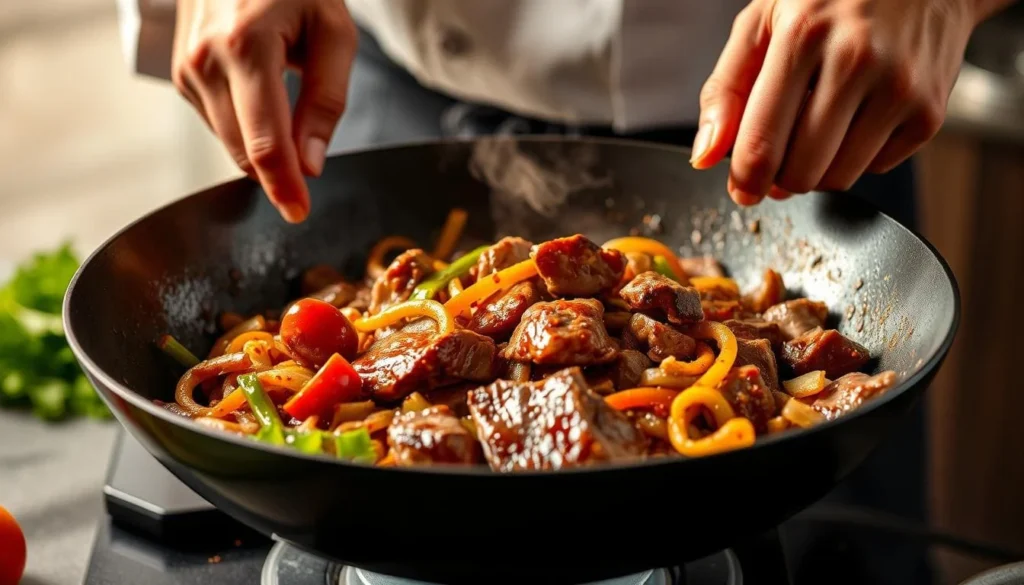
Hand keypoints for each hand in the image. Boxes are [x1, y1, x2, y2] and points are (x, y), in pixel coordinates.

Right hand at [172, 0, 358, 221]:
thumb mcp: (333, 32)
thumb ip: (326, 100)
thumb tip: (312, 163)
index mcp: (247, 47)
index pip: (265, 141)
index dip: (284, 185)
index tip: (298, 212)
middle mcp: (206, 61)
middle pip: (243, 151)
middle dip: (280, 169)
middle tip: (311, 162)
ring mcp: (186, 69)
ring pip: (229, 144)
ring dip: (263, 144)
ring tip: (285, 94)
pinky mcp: (179, 76)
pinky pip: (218, 125)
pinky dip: (245, 126)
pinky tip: (260, 92)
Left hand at [691, 0, 979, 204]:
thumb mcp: (763, 22)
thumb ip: (726, 89)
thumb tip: (704, 156)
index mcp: (803, 36)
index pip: (761, 144)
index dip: (744, 180)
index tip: (742, 186)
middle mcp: (856, 61)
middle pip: (799, 172)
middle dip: (780, 175)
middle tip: (782, 149)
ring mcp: (899, 88)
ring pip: (837, 179)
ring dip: (817, 169)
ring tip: (817, 127)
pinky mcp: (930, 112)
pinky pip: (876, 169)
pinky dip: (858, 156)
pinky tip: (857, 117)